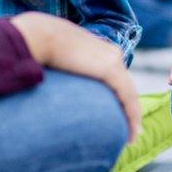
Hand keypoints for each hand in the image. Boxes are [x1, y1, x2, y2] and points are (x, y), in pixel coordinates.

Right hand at [11, 12, 140, 142]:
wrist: (38, 34)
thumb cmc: (39, 46)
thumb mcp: (57, 57)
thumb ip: (64, 70)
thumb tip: (53, 83)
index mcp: (99, 50)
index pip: (115, 77)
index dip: (119, 97)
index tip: (118, 114)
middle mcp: (111, 53)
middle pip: (126, 86)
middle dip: (130, 109)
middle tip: (132, 130)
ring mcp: (112, 60)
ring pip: (130, 94)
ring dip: (132, 117)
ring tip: (132, 136)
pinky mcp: (110, 69)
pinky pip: (127, 97)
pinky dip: (132, 115)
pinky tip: (132, 131)